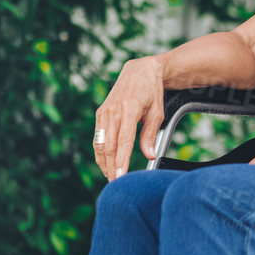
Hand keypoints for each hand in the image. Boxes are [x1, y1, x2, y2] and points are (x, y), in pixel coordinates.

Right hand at [92, 57, 165, 180]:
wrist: (139, 71)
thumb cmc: (151, 92)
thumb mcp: (157, 112)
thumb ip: (150, 134)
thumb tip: (150, 155)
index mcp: (129, 109)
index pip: (123, 141)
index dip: (121, 160)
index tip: (120, 176)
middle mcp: (113, 111)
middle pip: (109, 146)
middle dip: (111, 166)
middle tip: (115, 184)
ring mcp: (104, 112)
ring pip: (100, 143)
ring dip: (104, 162)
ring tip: (110, 177)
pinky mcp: (100, 113)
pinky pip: (98, 137)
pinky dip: (100, 152)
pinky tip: (105, 163)